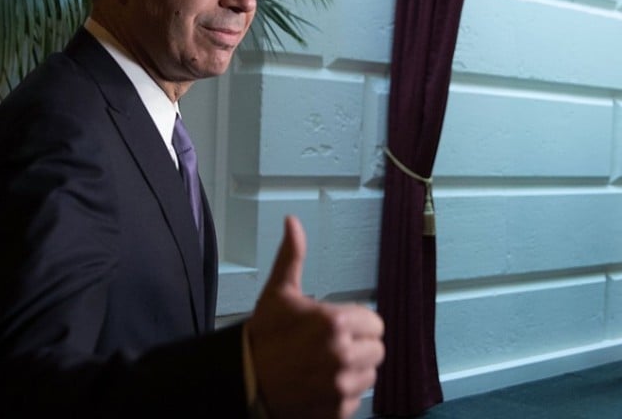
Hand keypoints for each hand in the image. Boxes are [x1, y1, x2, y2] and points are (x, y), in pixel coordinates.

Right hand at [247, 216, 384, 418]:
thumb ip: (293, 256)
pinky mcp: (337, 410)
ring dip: (352, 372)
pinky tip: (320, 385)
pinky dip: (341, 396)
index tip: (339, 327)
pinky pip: (355, 401)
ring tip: (325, 366)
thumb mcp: (278, 292)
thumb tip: (292, 222)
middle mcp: (342, 354)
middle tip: (331, 347)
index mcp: (334, 322)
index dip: (358, 324)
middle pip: (377, 351)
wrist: (243, 379)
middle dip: (358, 347)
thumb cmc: (263, 336)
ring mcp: (340, 385)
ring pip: (369, 376)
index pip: (376, 324)